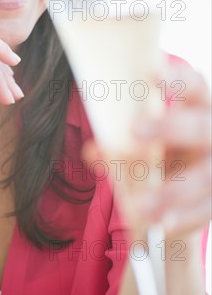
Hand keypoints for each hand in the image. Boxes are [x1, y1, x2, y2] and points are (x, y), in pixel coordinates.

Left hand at [132, 62, 210, 235]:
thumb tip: (93, 151)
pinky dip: (182, 217)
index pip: (195, 86)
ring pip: (204, 177)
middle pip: (202, 128)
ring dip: (171, 190)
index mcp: (198, 109)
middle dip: (171, 128)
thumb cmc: (159, 153)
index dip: (177, 80)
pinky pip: (204, 210)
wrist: (180, 194)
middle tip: (136, 130)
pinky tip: (162, 223)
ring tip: (141, 204)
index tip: (152, 72)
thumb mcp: (141, 144)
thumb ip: (119, 144)